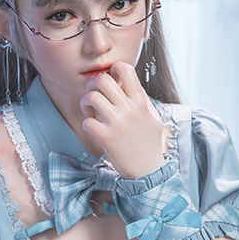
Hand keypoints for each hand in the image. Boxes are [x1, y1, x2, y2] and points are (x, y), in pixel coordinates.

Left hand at [79, 62, 165, 178]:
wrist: (147, 170)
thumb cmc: (149, 143)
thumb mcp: (152, 117)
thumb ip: (141, 100)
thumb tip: (129, 84)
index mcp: (141, 101)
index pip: (125, 69)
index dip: (113, 70)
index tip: (110, 81)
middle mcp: (129, 109)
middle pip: (103, 80)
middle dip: (92, 84)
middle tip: (92, 94)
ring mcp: (117, 123)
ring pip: (91, 97)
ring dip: (85, 102)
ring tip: (90, 111)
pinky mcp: (106, 138)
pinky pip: (87, 122)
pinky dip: (86, 123)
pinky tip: (92, 127)